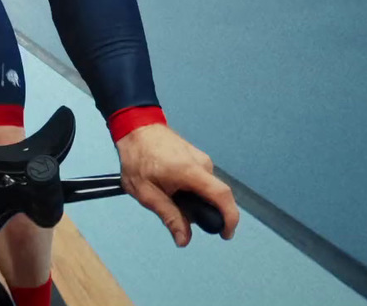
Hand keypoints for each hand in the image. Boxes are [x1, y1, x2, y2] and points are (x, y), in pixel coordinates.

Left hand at [116, 124, 238, 245]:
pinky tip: (171, 187)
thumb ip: (169, 216)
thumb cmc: (137, 158)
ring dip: (194, 200)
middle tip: (179, 215)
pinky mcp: (197, 156)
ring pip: (206, 189)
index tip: (225, 234)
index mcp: (191, 172)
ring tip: (168, 197)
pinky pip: (201, 180)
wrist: (135, 127)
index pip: (222, 196)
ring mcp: (202, 158)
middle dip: (203, 212)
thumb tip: (184, 240)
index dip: (230, 218)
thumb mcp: (146, 193)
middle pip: (215, 196)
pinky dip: (192, 190)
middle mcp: (203, 164)